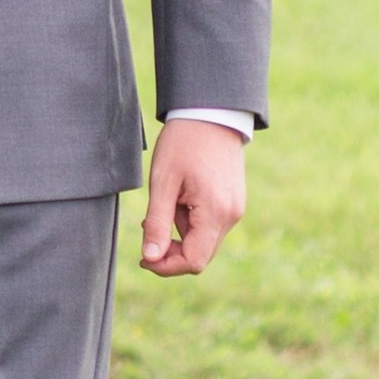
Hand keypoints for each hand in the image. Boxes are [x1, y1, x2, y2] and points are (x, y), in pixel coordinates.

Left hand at [139, 119, 246, 278]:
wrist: (211, 112)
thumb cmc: (183, 143)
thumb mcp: (163, 183)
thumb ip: (157, 223)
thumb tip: (150, 258)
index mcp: (215, 212)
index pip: (193, 262)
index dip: (166, 266)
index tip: (143, 256)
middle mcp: (231, 216)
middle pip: (200, 256)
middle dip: (171, 251)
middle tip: (148, 229)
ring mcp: (235, 209)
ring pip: (204, 241)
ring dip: (180, 233)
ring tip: (166, 201)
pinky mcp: (233, 202)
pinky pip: (210, 225)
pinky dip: (191, 221)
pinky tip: (179, 199)